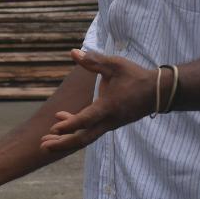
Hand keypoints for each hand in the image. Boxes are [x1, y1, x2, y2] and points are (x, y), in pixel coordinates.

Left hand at [40, 50, 155, 152]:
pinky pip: (90, 132)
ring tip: (45, 141)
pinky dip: (75, 130)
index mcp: (108, 107)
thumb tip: (73, 52)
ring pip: (86, 138)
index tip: (54, 127)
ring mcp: (109, 125)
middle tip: (42, 146)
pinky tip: (61, 120)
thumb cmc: (135, 76)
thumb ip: (93, 61)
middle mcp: (108, 121)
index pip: (86, 120)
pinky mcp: (110, 124)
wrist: (157, 92)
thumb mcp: (114, 65)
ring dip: (66, 140)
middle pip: (83, 139)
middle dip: (62, 144)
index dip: (70, 124)